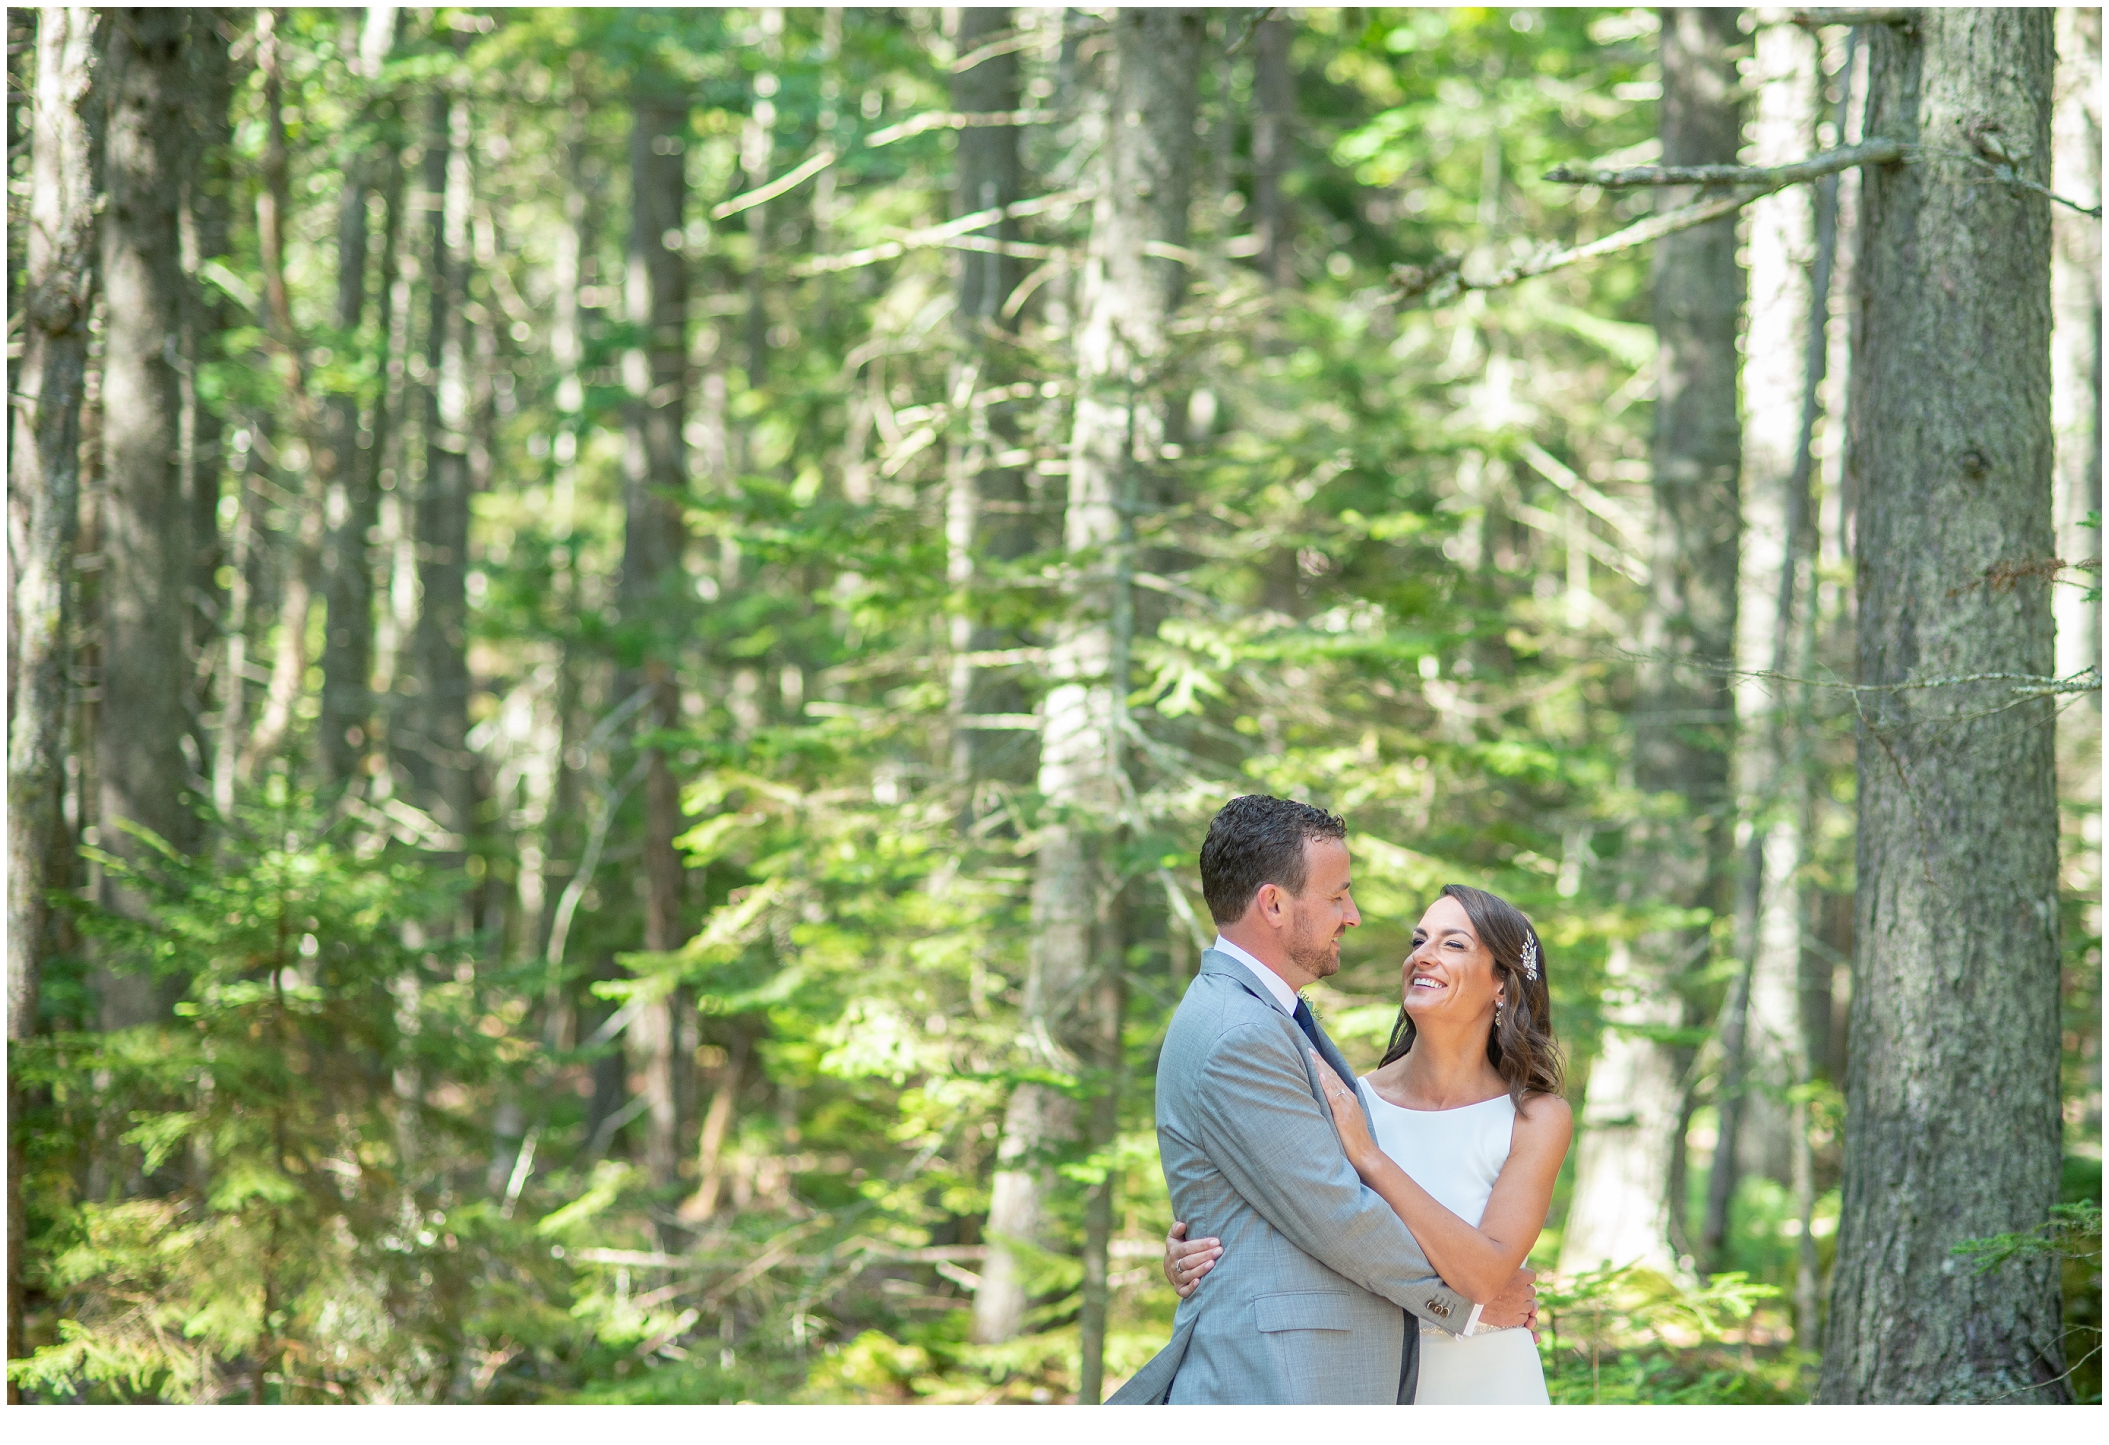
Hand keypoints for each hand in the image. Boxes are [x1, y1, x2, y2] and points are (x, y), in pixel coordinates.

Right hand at [1162, 1220, 1220, 1298]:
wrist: (1169, 1267)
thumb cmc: (1178, 1248)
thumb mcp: (1174, 1237)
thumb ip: (1177, 1229)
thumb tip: (1183, 1224)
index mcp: (1174, 1251)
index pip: (1187, 1248)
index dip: (1201, 1245)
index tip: (1216, 1241)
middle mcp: (1174, 1265)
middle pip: (1189, 1261)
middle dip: (1205, 1255)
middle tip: (1219, 1251)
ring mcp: (1176, 1277)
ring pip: (1188, 1274)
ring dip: (1201, 1269)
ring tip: (1213, 1263)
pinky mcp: (1179, 1289)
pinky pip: (1184, 1291)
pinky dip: (1191, 1287)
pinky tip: (1200, 1282)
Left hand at [1309, 1049, 1378, 1172]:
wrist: (1366, 1155)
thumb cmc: (1354, 1141)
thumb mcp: (1344, 1120)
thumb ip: (1335, 1110)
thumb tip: (1320, 1103)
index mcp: (1349, 1100)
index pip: (1334, 1078)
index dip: (1324, 1065)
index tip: (1313, 1054)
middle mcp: (1349, 1100)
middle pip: (1332, 1076)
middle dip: (1320, 1062)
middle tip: (1308, 1049)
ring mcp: (1347, 1107)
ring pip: (1332, 1083)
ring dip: (1321, 1068)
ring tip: (1311, 1056)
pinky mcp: (1343, 1116)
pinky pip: (1334, 1097)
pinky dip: (1327, 1085)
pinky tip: (1320, 1075)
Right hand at [1480, 1266, 1536, 1330]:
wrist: (1467, 1301)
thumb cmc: (1477, 1281)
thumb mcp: (1494, 1267)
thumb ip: (1507, 1266)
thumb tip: (1513, 1264)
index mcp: (1520, 1276)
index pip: (1532, 1276)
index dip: (1524, 1278)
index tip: (1517, 1279)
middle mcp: (1523, 1292)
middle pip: (1531, 1291)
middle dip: (1523, 1292)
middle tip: (1510, 1292)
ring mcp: (1520, 1306)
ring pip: (1530, 1305)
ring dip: (1522, 1304)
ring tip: (1508, 1303)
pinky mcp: (1514, 1319)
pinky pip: (1524, 1318)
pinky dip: (1519, 1316)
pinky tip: (1509, 1312)